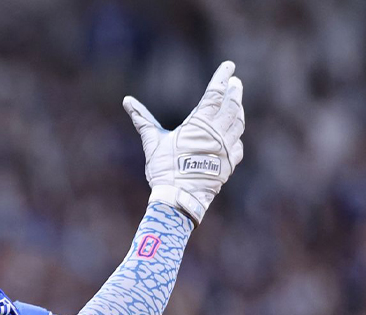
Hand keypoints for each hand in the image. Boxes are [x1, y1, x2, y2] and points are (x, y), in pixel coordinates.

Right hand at [123, 61, 244, 223]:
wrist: (179, 198)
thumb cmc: (164, 169)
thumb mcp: (153, 142)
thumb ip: (143, 120)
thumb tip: (127, 101)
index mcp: (200, 125)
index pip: (215, 94)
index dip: (222, 77)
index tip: (229, 65)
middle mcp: (217, 133)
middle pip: (232, 105)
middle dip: (234, 91)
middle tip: (235, 81)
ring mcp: (226, 148)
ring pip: (238, 123)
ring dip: (238, 110)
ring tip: (236, 102)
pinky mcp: (229, 163)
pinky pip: (237, 144)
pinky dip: (236, 135)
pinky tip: (233, 133)